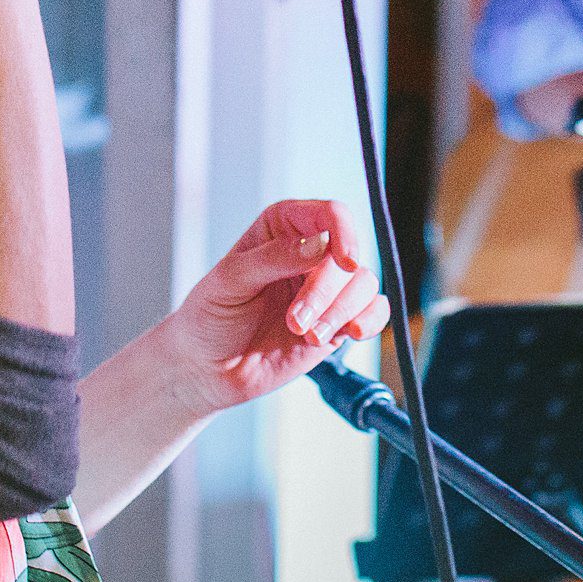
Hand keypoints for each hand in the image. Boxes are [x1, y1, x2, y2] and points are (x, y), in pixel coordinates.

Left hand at [151, 198, 388, 417]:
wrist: (208, 367)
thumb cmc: (210, 316)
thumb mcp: (229, 281)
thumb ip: (272, 259)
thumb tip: (319, 244)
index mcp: (282, 228)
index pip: (329, 214)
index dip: (343, 232)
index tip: (344, 260)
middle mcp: (311, 253)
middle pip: (348, 255)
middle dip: (325, 291)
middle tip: (295, 320)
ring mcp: (327, 289)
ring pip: (364, 284)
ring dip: (341, 312)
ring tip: (308, 334)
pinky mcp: (337, 320)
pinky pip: (374, 312)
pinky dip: (369, 322)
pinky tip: (348, 333)